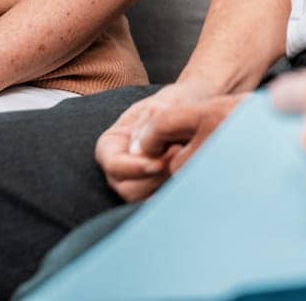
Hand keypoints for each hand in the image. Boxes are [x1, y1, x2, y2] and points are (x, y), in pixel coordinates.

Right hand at [94, 84, 243, 201]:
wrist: (195, 108)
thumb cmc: (174, 103)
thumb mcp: (161, 104)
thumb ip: (149, 124)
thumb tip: (139, 153)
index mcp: (111, 145)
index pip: (113, 165)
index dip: (134, 167)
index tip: (159, 163)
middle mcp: (120, 168)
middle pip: (128, 188)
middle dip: (155, 178)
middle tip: (180, 158)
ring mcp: (137, 182)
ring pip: (145, 199)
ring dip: (168, 184)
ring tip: (188, 160)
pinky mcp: (156, 190)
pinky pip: (162, 201)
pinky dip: (177, 190)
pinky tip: (193, 171)